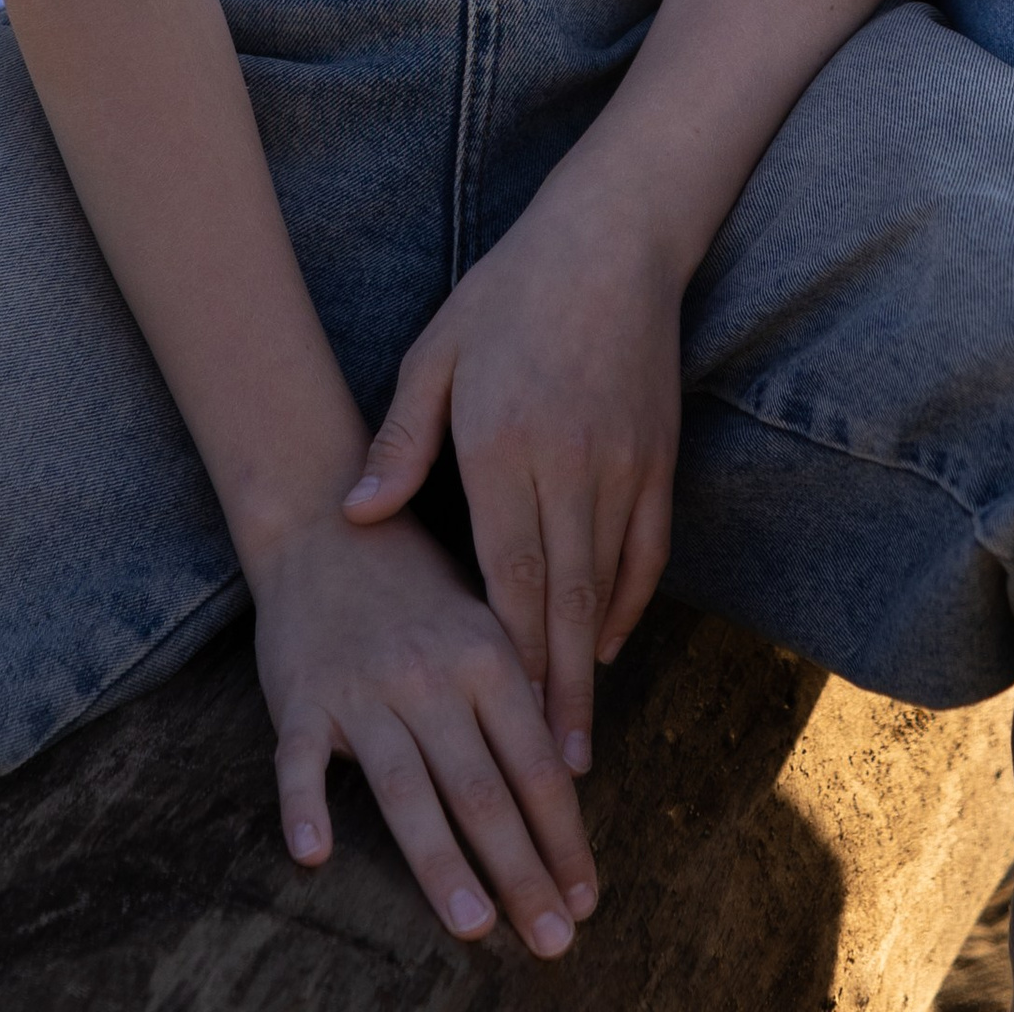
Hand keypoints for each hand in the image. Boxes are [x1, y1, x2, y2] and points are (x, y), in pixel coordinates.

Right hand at [250, 505, 599, 958]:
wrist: (325, 522)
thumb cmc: (416, 584)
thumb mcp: (482, 623)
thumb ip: (517, 698)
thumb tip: (563, 784)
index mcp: (484, 655)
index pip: (535, 763)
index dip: (563, 835)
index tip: (585, 898)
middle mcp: (429, 675)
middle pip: (481, 789)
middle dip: (522, 871)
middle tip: (551, 941)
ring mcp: (362, 688)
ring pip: (405, 789)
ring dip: (442, 863)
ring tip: (475, 926)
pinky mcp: (301, 698)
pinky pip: (300, 761)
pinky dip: (304, 808)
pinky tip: (316, 856)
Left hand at [344, 183, 682, 778]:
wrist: (612, 239)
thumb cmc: (509, 294)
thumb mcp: (436, 353)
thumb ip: (400, 441)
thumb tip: (356, 515)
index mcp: (505, 445)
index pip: (506, 576)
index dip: (506, 658)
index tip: (498, 728)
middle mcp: (571, 466)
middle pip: (562, 601)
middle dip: (555, 692)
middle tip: (552, 774)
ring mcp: (623, 465)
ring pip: (606, 584)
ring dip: (590, 665)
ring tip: (577, 739)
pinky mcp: (657, 457)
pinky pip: (647, 549)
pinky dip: (629, 604)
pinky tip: (608, 646)